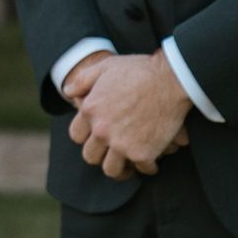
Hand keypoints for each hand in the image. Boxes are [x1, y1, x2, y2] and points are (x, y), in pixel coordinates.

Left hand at [68, 52, 190, 179]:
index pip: (76, 135)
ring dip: (121, 167)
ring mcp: (121, 144)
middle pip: (91, 157)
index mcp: (90, 110)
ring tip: (129, 163)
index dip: (86, 137)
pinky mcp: (143, 153)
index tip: (97, 136)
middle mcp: (102, 130)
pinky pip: (142, 169)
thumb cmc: (138, 70)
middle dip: (100, 155)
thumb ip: (83, 80)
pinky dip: (148, 166)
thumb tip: (67, 92)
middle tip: (112, 152)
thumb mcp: (106, 67)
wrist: (170, 78)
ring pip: (112, 170)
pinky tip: (152, 160)